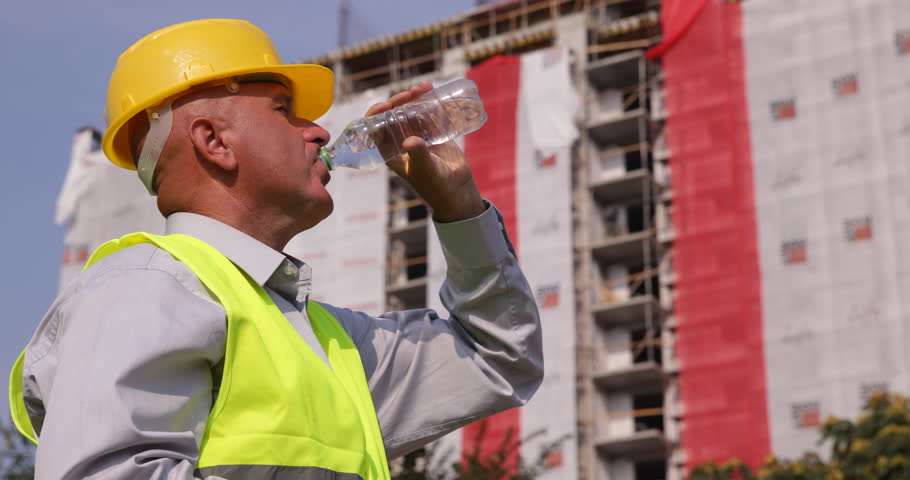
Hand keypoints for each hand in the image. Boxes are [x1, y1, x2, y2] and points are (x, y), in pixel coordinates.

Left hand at [364, 81, 485, 222]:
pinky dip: (428, 102)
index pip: (375, 130)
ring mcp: (418, 137)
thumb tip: (410, 140)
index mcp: (391, 152)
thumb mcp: (424, 169)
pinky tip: (431, 90)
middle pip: (393, 116)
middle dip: (398, 102)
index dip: (376, 114)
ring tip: (422, 88)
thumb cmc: (435, 184)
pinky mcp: (433, 134)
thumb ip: (418, 154)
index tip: (386, 105)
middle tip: (410, 94)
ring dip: (414, 99)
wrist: (456, 190)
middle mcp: (401, 142)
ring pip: (411, 112)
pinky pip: (428, 114)